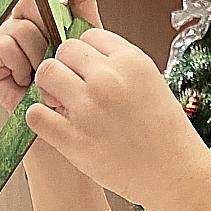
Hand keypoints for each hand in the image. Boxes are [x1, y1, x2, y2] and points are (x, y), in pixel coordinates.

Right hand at [0, 0, 101, 112]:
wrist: (72, 126)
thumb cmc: (81, 86)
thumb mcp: (88, 36)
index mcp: (47, 13)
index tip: (64, 0)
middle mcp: (24, 23)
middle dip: (49, 22)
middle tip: (58, 44)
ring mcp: (7, 41)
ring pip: (20, 25)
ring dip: (39, 52)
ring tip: (48, 71)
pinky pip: (3, 45)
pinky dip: (20, 62)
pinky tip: (28, 78)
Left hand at [27, 27, 210, 207]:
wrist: (174, 175)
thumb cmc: (166, 134)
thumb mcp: (152, 82)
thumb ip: (120, 66)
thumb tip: (85, 58)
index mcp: (131, 61)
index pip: (89, 36)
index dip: (85, 55)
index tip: (89, 72)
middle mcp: (108, 79)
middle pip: (64, 51)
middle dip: (65, 67)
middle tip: (72, 89)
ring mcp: (88, 109)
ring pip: (46, 73)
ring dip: (49, 88)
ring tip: (61, 105)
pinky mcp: (73, 139)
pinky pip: (35, 114)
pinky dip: (40, 118)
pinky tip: (54, 125)